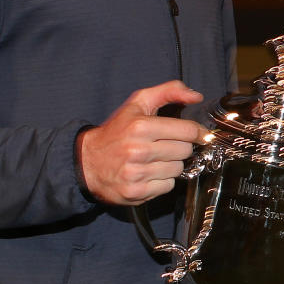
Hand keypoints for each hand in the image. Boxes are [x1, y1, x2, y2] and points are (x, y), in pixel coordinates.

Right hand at [78, 80, 205, 204]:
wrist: (87, 162)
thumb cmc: (116, 132)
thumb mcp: (137, 104)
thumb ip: (168, 92)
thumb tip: (195, 96)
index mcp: (141, 126)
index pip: (187, 131)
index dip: (196, 132)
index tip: (196, 133)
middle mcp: (139, 151)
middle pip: (185, 151)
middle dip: (180, 147)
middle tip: (167, 145)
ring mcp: (137, 173)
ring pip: (178, 169)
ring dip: (172, 164)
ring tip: (156, 159)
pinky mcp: (136, 192)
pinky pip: (168, 186)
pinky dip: (163, 180)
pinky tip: (150, 172)